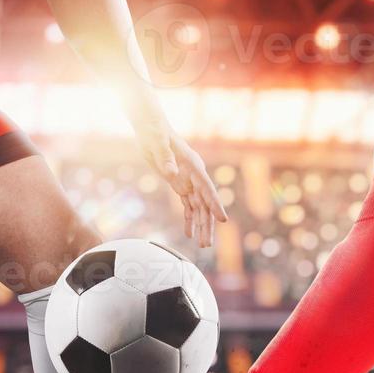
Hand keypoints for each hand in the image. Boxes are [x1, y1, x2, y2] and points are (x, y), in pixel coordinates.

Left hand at [138, 125, 227, 248]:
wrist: (150, 127)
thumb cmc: (155, 132)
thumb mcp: (157, 143)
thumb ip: (165, 158)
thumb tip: (172, 174)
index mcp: (193, 166)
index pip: (207, 188)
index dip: (215, 205)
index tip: (223, 220)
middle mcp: (194, 176)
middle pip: (205, 203)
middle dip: (207, 224)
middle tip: (207, 244)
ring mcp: (188, 181)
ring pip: (198, 208)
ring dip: (200, 225)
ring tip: (203, 245)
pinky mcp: (179, 184)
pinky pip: (187, 205)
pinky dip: (188, 219)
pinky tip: (190, 234)